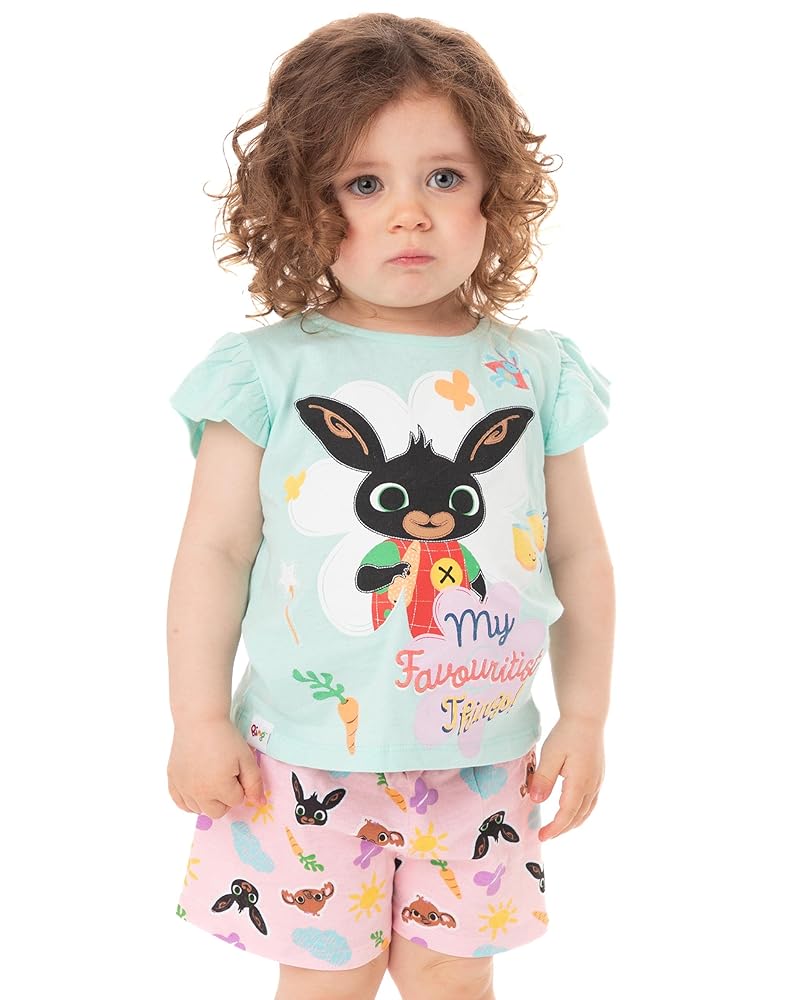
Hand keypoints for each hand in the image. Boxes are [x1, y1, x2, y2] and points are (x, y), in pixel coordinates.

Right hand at [167, 716, 264, 819]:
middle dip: (225, 798)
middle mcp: (198, 793)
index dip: (240, 786)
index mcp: (219, 788)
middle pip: (217, 812)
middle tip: (225, 776)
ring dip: (208, 800)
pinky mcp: (172, 780)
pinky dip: (190, 800)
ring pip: (199, 810)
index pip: (236, 801)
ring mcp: (183, 788)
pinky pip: (181, 804)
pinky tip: (197, 788)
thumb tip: (260, 804)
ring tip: (211, 777)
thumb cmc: (225, 737)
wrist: (199, 719)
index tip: (237, 769)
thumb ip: (254, 783)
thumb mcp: (246, 758)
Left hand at [528, 716, 604, 840]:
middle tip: (545, 835)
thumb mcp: (551, 754)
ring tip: (557, 828)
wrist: (587, 717)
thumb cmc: (567, 733)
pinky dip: (580, 813)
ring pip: (586, 811)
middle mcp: (592, 786)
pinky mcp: (598, 776)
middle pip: (578, 817)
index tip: (541, 836)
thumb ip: (543, 779)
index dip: (554, 828)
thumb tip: (537, 801)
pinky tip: (571, 811)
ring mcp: (597, 782)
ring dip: (572, 823)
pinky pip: (590, 803)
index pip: (566, 814)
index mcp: (580, 783)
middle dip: (562, 829)